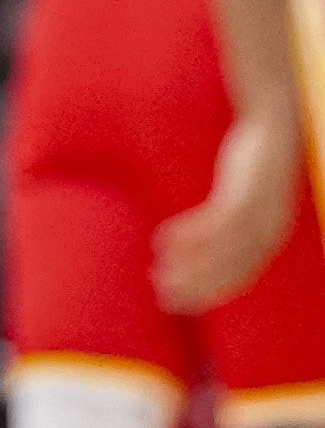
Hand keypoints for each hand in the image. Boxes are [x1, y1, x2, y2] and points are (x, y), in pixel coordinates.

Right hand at [157, 109, 299, 311]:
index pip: (239, 276)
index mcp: (270, 236)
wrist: (271, 124)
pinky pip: (213, 222)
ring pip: (221, 251)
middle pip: (230, 270)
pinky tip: (162, 239)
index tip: (181, 303)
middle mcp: (268, 231)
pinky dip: (189, 234)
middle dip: (197, 287)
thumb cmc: (254, 160)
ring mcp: (257, 214)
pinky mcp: (243, 193)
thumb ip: (232, 216)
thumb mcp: (247, 194)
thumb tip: (207, 235)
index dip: (210, 292)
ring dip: (189, 265)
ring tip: (157, 272)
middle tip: (163, 297)